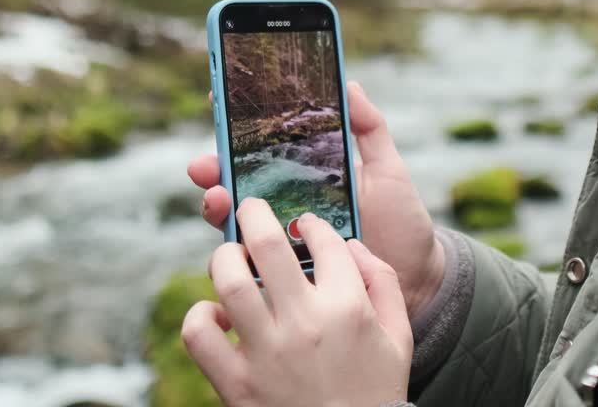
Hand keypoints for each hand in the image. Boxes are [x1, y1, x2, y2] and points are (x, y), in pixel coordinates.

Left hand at [182, 201, 411, 406]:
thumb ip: (383, 281)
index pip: (322, 240)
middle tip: (249, 208)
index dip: (310, 222)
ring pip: (227, 281)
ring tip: (229, 257)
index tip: (303, 224)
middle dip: (253, 213)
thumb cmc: (375, 389)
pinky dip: (201, 316)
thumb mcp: (398, 334)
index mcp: (347, 307)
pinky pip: (200, 334)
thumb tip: (350, 244)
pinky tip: (218, 315)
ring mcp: (267, 353)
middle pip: (265, 244)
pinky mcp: (237, 383)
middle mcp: (305, 323)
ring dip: (223, 258)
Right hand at [188, 82, 445, 316]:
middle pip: (236, 184)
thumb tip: (348, 83)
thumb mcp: (387, 170)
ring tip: (219, 199)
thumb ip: (369, 128)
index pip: (260, 150)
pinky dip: (238, 256)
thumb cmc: (401, 220)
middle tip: (205, 165)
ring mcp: (284, 243)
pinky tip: (237, 246)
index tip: (215, 102)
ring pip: (235, 224)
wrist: (419, 277)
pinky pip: (252, 267)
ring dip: (218, 209)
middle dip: (213, 171)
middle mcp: (286, 208)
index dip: (234, 127)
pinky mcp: (287, 278)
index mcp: (305, 177)